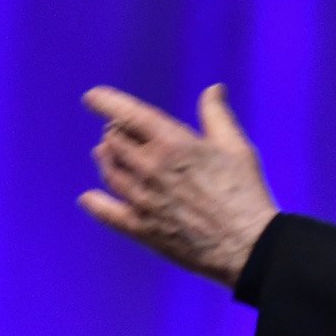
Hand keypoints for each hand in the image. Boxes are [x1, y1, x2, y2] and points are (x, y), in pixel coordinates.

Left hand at [80, 84, 277, 286]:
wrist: (246, 246)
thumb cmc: (245, 193)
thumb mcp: (236, 147)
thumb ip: (217, 115)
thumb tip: (213, 89)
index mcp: (173, 143)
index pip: (128, 114)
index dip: (106, 102)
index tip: (92, 97)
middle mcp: (150, 169)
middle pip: (114, 142)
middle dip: (114, 132)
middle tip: (118, 131)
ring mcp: (143, 200)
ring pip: (109, 173)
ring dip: (105, 160)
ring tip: (105, 154)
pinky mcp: (142, 228)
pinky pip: (108, 213)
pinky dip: (95, 203)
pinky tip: (88, 198)